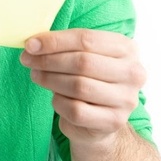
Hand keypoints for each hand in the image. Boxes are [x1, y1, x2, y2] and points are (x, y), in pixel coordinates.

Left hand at [20, 28, 145, 144]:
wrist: (101, 120)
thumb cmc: (89, 79)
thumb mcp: (84, 56)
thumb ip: (65, 46)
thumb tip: (32, 44)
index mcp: (127, 48)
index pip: (87, 39)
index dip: (55, 41)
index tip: (30, 45)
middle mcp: (133, 73)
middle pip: (83, 62)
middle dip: (49, 60)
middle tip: (28, 60)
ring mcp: (126, 99)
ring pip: (79, 86)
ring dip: (50, 80)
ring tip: (37, 76)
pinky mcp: (113, 121)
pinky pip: (76, 110)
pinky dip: (59, 102)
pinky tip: (55, 98)